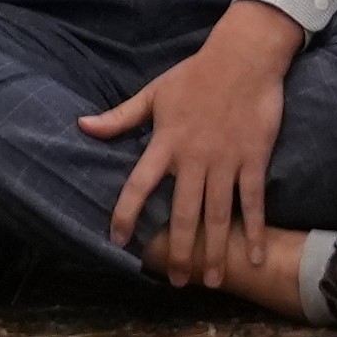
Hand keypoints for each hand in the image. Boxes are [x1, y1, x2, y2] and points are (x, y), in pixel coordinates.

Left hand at [79, 1, 302, 286]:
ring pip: (218, 214)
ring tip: (212, 281)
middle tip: (176, 280)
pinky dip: (254, 230)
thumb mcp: (153, 92)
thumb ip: (120, 117)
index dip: (125, 213)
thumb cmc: (196, 74)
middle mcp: (194, 157)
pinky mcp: (254, 159)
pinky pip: (253, 201)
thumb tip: (81, 125)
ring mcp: (226, 160)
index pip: (139, 184)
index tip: (116, 240)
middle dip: (179, 250)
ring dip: (215, 250)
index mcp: (166, 142)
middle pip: (183, 212)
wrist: (244, 56)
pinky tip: (254, 257)